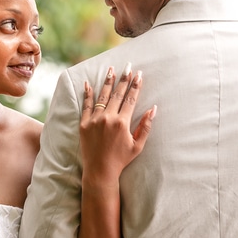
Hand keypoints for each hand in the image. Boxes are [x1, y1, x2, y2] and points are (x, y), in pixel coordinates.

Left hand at [80, 63, 155, 180]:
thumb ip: (145, 126)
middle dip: (124, 79)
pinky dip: (87, 94)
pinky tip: (88, 83)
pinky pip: (86, 106)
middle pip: (117, 94)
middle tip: (128, 66)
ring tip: (111, 69)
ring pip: (102, 96)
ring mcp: (94, 120)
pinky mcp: (84, 124)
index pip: (131, 99)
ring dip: (107, 81)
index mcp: (122, 123)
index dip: (135, 86)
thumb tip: (153, 109)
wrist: (100, 171)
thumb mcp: (138, 145)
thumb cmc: (121, 159)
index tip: (139, 74)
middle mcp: (108, 118)